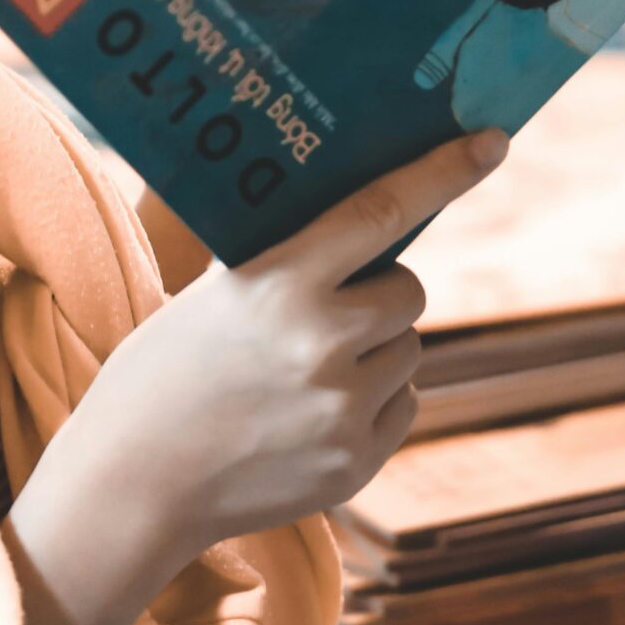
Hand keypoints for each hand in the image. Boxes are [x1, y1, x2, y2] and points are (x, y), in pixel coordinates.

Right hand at [2, 129, 508, 624]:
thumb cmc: (163, 371)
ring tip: (301, 369)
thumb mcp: (214, 295)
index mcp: (278, 286)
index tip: (491, 141)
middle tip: (327, 305)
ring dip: (375, 349)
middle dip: (380, 290)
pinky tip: (308, 412)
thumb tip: (360, 224)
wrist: (133, 483)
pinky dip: (371, 400)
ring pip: (409, 350)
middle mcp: (321, 345)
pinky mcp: (356, 462)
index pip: (380, 213)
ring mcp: (343, 411)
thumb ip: (286, 262)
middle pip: (408, 290)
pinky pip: (402, 405)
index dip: (442, 173)